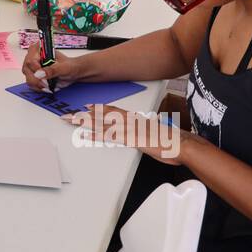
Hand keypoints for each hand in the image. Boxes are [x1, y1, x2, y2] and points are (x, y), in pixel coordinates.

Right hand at [21, 43, 87, 90]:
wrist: (74, 72)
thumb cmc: (70, 66)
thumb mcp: (63, 67)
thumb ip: (52, 70)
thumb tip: (40, 73)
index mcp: (39, 49)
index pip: (30, 59)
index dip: (35, 69)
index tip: (43, 75)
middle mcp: (33, 57)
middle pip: (27, 70)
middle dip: (37, 79)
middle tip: (47, 83)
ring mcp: (32, 68)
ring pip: (28, 79)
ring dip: (39, 85)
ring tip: (49, 85)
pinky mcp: (34, 77)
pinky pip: (31, 85)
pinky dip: (39, 88)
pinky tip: (47, 87)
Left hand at [67, 105, 186, 165]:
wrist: (182, 144)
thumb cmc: (172, 141)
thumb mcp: (156, 133)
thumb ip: (145, 131)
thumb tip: (142, 133)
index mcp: (136, 119)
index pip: (113, 111)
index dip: (98, 109)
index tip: (87, 107)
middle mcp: (130, 121)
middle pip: (102, 115)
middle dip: (85, 115)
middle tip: (69, 115)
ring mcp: (129, 129)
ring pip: (101, 124)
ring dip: (84, 123)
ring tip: (70, 121)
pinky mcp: (130, 140)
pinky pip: (108, 138)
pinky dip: (94, 137)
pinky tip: (84, 136)